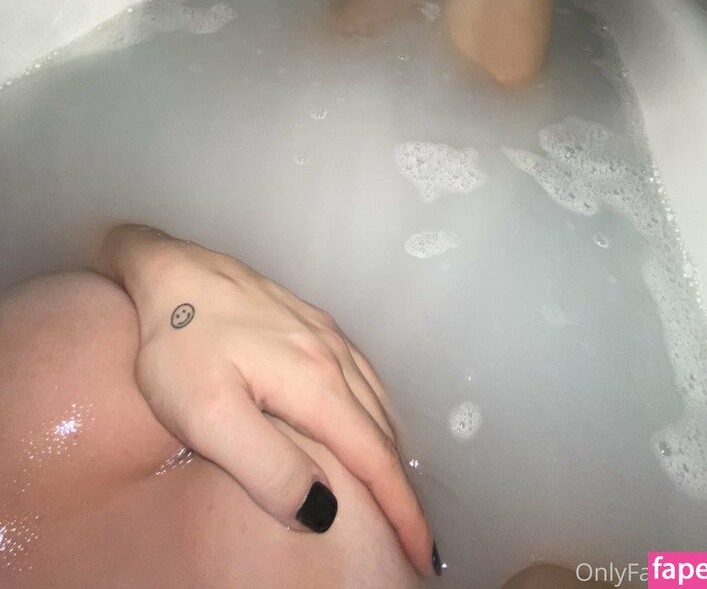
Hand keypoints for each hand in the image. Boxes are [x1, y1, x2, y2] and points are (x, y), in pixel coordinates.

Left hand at [94, 225, 435, 576]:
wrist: (168, 268)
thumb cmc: (180, 345)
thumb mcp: (207, 416)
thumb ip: (266, 466)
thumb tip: (323, 510)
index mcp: (317, 384)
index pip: (374, 458)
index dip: (402, 510)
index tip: (423, 554)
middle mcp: (333, 356)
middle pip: (383, 432)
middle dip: (402, 488)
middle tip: (414, 538)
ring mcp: (324, 333)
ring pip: (376, 401)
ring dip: (392, 451)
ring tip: (395, 492)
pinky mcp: (309, 320)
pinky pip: (362, 375)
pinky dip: (377, 412)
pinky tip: (366, 421)